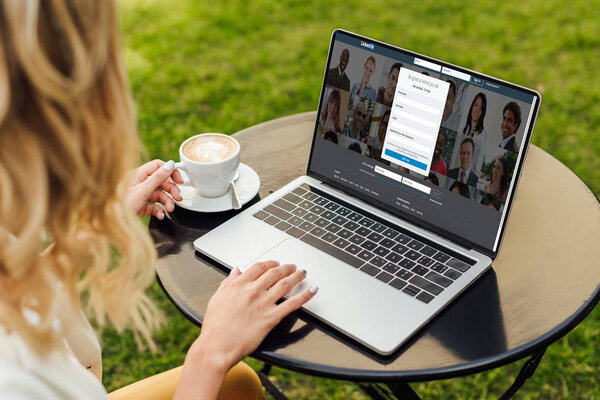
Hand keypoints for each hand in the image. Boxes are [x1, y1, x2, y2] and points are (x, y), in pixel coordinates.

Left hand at [125, 159, 183, 218]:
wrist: (111, 224)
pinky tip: (161, 215)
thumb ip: (158, 178)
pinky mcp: (141, 206)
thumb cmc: (121, 205)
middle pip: (161, 182)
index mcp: (138, 174)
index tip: (179, 180)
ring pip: (159, 194)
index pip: (158, 166)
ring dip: (167, 202)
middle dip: (171, 190)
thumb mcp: (142, 190)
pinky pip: (154, 205)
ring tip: (170, 209)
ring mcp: (141, 194)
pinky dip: (160, 210)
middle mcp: (140, 183)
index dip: (170, 172)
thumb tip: (170, 164)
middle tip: (178, 198)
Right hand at [190, 261, 317, 370]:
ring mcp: (263, 303)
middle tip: (292, 267)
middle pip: (274, 273)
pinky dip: (305, 295)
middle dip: (286, 268)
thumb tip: (236, 271)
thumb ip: (228, 282)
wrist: (217, 347)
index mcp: (239, 284)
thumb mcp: (217, 298)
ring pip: (285, 284)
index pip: (259, 267)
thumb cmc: (215, 327)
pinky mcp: (272, 318)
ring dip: (296, 276)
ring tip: (302, 273)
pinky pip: (293, 303)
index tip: (275, 264)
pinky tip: (312, 290)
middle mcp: (253, 291)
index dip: (270, 264)